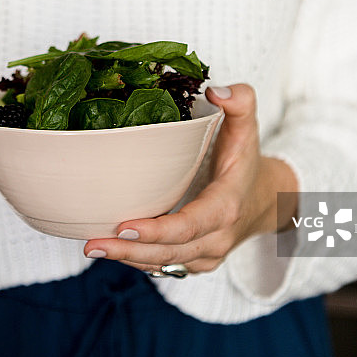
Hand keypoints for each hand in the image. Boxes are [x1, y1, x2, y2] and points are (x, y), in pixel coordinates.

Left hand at [83, 84, 297, 274]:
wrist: (265, 199)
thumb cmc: (246, 160)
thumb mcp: (248, 128)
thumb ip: (241, 102)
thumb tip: (218, 90)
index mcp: (226, 207)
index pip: (189, 226)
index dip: (157, 230)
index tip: (123, 226)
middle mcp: (217, 238)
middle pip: (170, 252)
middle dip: (129, 251)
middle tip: (91, 244)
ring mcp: (206, 256)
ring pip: (164, 264)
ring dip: (127, 259)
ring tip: (91, 247)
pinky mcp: (195, 263)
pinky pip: (164, 267)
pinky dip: (136, 260)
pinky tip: (110, 251)